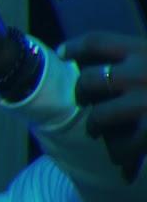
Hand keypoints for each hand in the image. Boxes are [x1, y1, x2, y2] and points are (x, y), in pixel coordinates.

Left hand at [60, 32, 146, 181]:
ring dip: (95, 126)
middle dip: (81, 92)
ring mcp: (146, 100)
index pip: (97, 41)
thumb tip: (117, 61)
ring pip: (99, 116)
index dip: (74, 46)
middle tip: (82, 100)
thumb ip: (144, 57)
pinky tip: (124, 159)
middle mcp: (141, 71)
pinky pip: (124, 144)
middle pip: (89, 79)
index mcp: (146, 49)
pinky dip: (121, 153)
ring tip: (96, 131)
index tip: (63, 53)